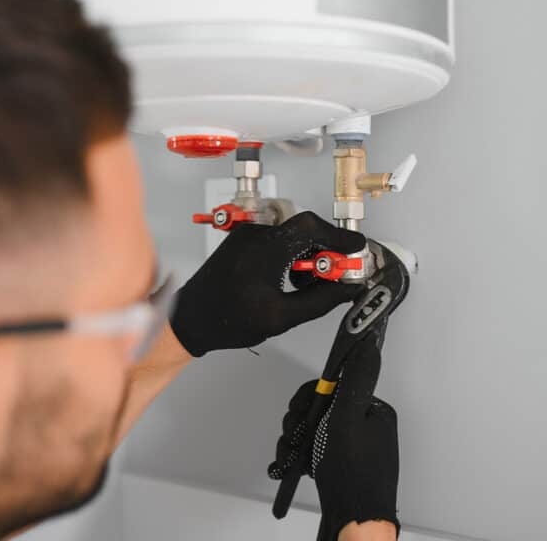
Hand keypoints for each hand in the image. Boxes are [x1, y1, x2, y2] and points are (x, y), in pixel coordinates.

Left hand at [170, 211, 365, 356]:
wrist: (191, 318)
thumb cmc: (226, 319)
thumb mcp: (281, 317)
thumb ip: (319, 301)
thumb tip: (346, 289)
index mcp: (264, 249)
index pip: (311, 227)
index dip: (338, 235)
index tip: (356, 248)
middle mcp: (255, 235)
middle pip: (304, 228)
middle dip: (326, 248)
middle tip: (336, 272)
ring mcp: (248, 235)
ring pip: (293, 233)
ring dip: (309, 253)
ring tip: (308, 283)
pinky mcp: (244, 240)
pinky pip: (279, 238)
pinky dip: (293, 254)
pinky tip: (291, 279)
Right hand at [268, 322, 399, 539]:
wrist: (354, 519)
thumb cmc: (352, 476)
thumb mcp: (347, 419)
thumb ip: (353, 381)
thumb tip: (366, 348)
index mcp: (373, 412)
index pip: (334, 386)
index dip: (309, 398)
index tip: (300, 410)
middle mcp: (367, 427)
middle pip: (320, 407)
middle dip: (301, 422)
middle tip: (299, 435)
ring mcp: (356, 447)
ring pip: (315, 429)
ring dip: (298, 440)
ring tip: (296, 454)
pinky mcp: (344, 464)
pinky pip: (317, 449)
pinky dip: (303, 455)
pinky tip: (297, 463)